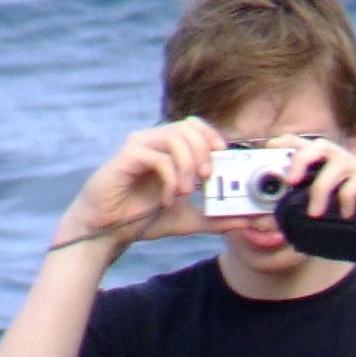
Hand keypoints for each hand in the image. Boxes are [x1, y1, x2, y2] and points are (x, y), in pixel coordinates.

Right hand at [54, 120, 228, 255]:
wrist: (108, 230)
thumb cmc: (143, 219)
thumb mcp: (188, 220)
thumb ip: (216, 219)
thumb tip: (247, 221)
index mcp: (168, 149)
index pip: (195, 126)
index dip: (212, 136)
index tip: (224, 156)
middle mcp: (154, 141)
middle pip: (188, 126)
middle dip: (204, 150)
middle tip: (207, 177)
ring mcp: (139, 146)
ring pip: (175, 137)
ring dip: (188, 165)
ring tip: (187, 192)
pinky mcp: (126, 157)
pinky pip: (158, 158)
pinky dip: (170, 179)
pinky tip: (168, 199)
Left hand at [264, 136, 355, 272]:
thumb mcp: (330, 227)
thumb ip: (308, 216)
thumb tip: (272, 220)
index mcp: (338, 172)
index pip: (312, 148)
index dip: (290, 142)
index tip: (269, 147)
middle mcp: (355, 166)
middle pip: (323, 145)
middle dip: (301, 159)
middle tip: (290, 181)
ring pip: (341, 163)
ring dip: (322, 187)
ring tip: (316, 214)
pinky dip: (349, 196)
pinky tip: (348, 214)